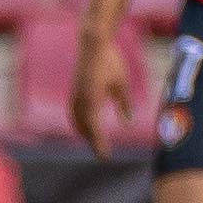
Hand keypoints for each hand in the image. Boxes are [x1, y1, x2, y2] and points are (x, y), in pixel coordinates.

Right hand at [68, 29, 132, 155]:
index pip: (95, 130)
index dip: (99, 144)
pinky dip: (79, 121)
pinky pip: (74, 111)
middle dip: (93, 141)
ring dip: (84, 132)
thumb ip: (125, 104)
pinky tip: (83, 124)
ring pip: (77, 120)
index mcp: (92, 101)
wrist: (93, 45)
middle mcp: (80, 101)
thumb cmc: (111, 63)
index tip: (105, 157)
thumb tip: (127, 123)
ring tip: (93, 142)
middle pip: (84, 128)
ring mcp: (75, 95)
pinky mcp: (74, 90)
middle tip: (103, 154)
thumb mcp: (122, 84)